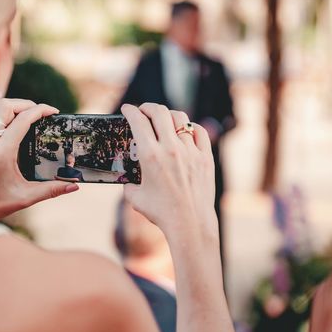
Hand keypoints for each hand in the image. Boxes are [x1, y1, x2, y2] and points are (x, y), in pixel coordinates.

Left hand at [0, 100, 78, 219]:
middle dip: (26, 105)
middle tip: (42, 113)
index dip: (40, 110)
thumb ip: (52, 190)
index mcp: (3, 150)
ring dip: (14, 108)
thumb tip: (74, 186)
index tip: (54, 111)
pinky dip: (5, 115)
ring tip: (30, 116)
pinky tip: (16, 125)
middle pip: (7, 106)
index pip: (22, 119)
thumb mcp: (26, 197)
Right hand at [121, 103, 218, 245]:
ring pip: (180, 118)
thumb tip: (128, 178)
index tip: (126, 109)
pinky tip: (184, 130)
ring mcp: (190, 151)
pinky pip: (199, 131)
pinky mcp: (205, 157)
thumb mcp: (134, 197)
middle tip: (143, 110)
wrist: (189, 223)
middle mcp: (170, 149)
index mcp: (150, 156)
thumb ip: (128, 183)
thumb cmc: (161, 212)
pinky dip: (189, 126)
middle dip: (148, 107)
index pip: (138, 121)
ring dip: (168, 114)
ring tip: (163, 119)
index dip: (130, 111)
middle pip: (159, 112)